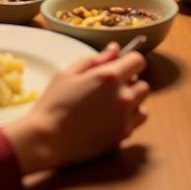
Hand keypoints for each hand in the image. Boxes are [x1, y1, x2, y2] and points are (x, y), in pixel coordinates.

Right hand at [4, 45, 148, 173]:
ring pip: (142, 104)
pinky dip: (129, 118)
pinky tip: (111, 119)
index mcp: (110, 77)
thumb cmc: (54, 102)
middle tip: (111, 87)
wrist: (47, 140)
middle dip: (131, 82)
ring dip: (133, 102)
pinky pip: (136, 123)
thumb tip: (115, 49)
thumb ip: (95, 59)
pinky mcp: (122, 137)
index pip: (138, 60)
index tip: (119, 65)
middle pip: (143, 84)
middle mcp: (123, 97)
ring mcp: (124, 119)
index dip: (129, 60)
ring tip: (112, 104)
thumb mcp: (69, 73)